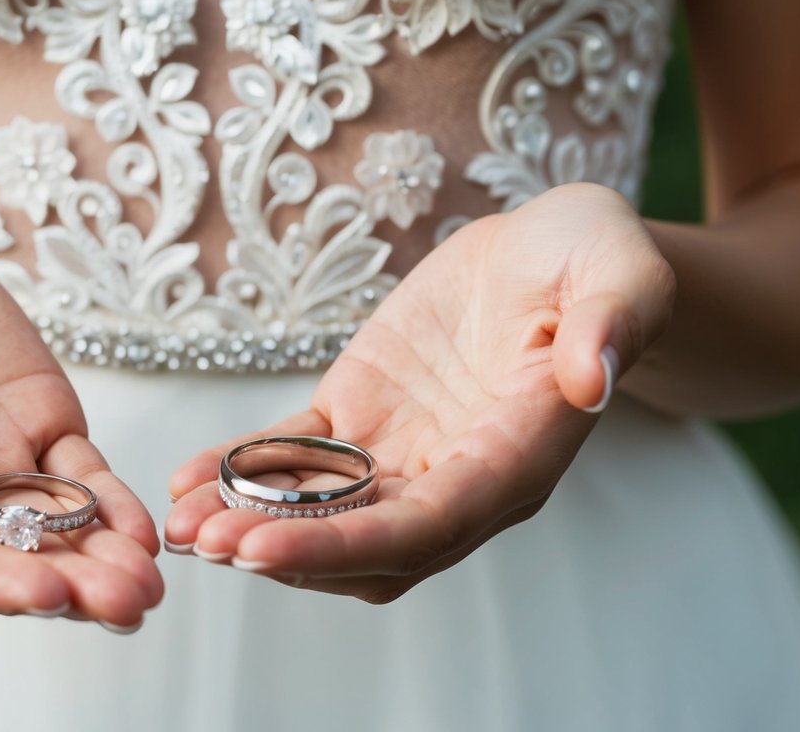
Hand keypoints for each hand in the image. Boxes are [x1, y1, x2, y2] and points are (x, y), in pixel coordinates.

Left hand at [166, 183, 674, 602]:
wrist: (546, 251)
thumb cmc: (591, 256)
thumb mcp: (620, 269)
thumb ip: (613, 323)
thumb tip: (595, 379)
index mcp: (521, 454)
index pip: (432, 523)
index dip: (347, 543)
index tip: (264, 549)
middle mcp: (459, 474)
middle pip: (368, 541)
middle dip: (285, 549)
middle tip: (204, 544)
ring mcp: (405, 452)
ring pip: (325, 513)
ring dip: (253, 524)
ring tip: (179, 522)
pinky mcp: (362, 417)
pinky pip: (298, 458)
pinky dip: (245, 470)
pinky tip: (188, 476)